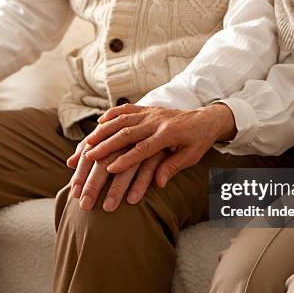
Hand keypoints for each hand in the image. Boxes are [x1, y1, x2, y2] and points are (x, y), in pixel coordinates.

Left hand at [66, 140, 166, 211]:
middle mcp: (126, 138)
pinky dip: (141, 183)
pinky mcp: (161, 150)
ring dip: (116, 188)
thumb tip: (69, 162)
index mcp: (113, 136)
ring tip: (108, 208)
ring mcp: (143, 143)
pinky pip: (149, 169)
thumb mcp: (118, 142)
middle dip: (93, 185)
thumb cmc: (139, 135)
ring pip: (126, 168)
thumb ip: (95, 152)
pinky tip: (133, 200)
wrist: (177, 122)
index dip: (81, 174)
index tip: (73, 194)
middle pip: (104, 163)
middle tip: (85, 205)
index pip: (90, 155)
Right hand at [83, 103, 236, 187]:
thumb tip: (159, 184)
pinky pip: (126, 109)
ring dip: (103, 131)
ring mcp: (150, 112)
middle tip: (89, 157)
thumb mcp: (191, 156)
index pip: (144, 148)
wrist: (206, 118)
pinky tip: (99, 123)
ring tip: (88, 142)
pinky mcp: (147, 108)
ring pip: (122, 120)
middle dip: (107, 145)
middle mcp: (156, 121)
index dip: (127, 159)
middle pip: (127, 133)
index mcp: (168, 134)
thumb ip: (173, 167)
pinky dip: (112, 115)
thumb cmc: (198, 141)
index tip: (111, 169)